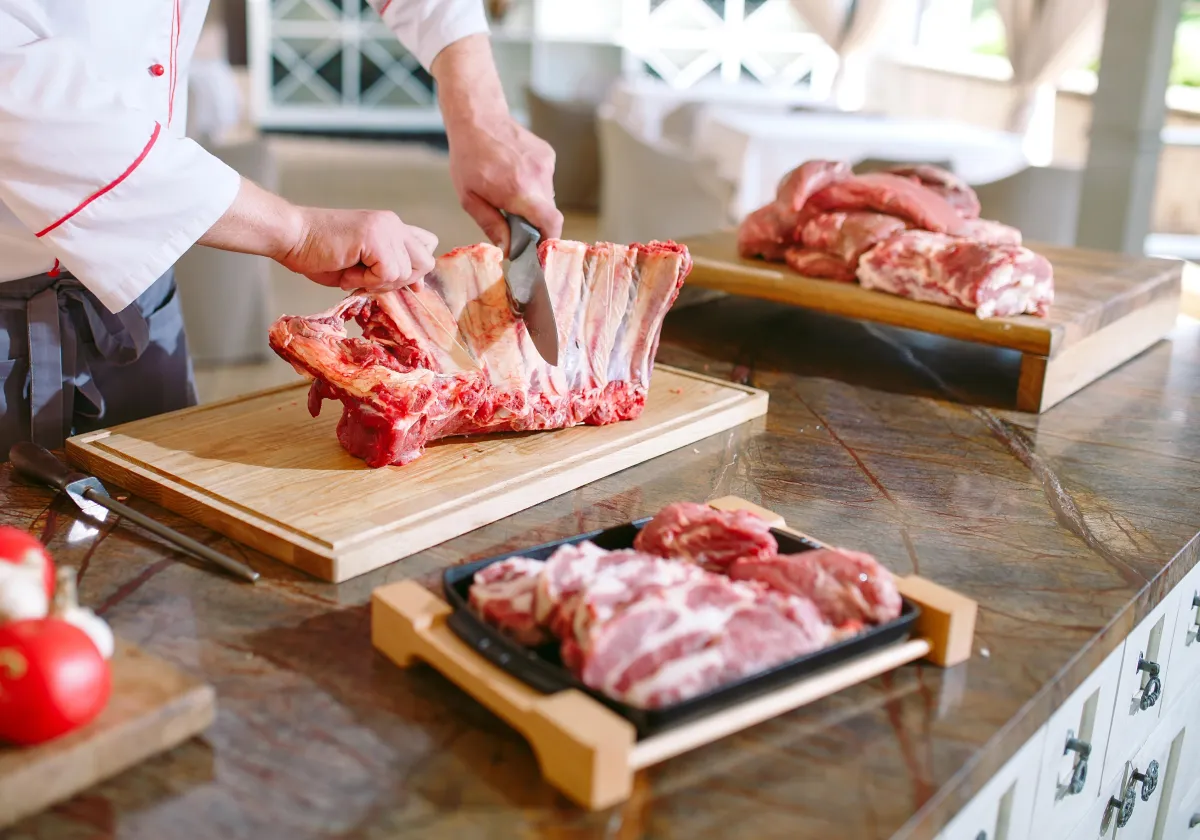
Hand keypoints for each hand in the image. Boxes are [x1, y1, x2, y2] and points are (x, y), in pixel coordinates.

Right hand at [281, 208, 437, 292]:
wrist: (291, 237)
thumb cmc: (319, 253)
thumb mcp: (363, 263)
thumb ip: (391, 267)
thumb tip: (419, 285)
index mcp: (392, 226)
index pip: (427, 245)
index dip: (415, 269)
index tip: (390, 279)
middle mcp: (394, 224)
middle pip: (425, 263)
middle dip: (399, 281)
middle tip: (368, 278)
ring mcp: (387, 228)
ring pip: (405, 273)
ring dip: (376, 282)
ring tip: (350, 270)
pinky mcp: (375, 237)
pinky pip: (388, 274)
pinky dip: (365, 281)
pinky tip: (346, 269)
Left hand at [432, 34, 562, 253]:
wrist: (478, 118)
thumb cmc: (468, 158)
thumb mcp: (469, 198)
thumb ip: (491, 225)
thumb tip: (507, 249)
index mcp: (519, 191)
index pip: (552, 223)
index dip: (549, 240)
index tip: (539, 247)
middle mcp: (538, 177)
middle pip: (548, 213)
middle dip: (534, 222)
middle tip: (513, 220)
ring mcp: (546, 164)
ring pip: (547, 197)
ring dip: (532, 202)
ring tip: (509, 190)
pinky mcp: (548, 155)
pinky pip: (545, 180)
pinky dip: (533, 185)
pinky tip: (514, 174)